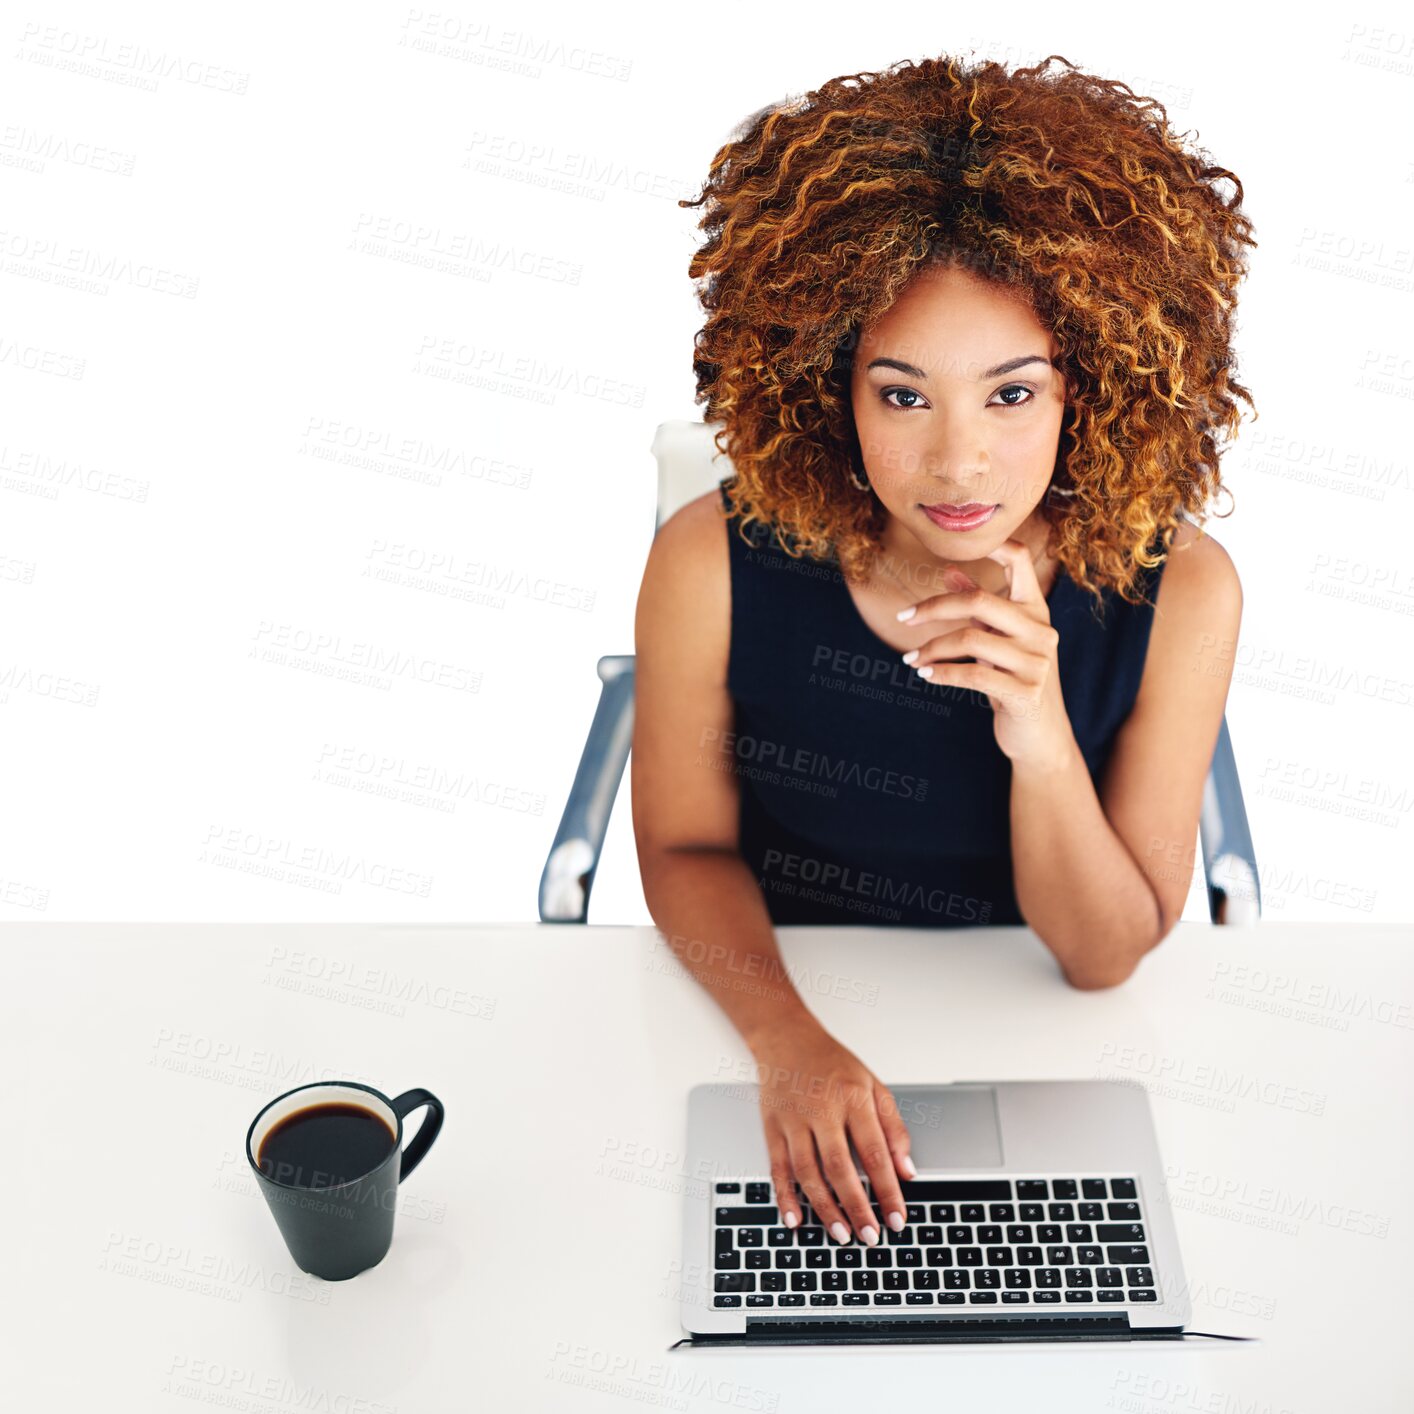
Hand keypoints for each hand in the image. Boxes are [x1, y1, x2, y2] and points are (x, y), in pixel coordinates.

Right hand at [749, 1015, 914, 1246]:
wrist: (787, 1040)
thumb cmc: (834, 1065)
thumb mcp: (873, 1086)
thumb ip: (893, 1128)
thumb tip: (907, 1171)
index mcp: (853, 1098)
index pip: (875, 1152)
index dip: (887, 1190)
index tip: (897, 1219)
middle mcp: (822, 1110)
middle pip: (840, 1166)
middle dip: (857, 1206)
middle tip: (870, 1237)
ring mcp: (794, 1120)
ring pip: (807, 1172)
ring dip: (824, 1208)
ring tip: (841, 1234)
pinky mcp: (772, 1127)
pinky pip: (777, 1168)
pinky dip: (784, 1197)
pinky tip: (795, 1220)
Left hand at [900, 539, 1077, 771]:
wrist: (1040, 734)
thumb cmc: (1013, 678)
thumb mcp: (997, 639)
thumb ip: (978, 607)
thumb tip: (949, 569)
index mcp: (1035, 609)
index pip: (1020, 562)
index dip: (994, 544)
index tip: (953, 547)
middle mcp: (1041, 630)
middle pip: (979, 600)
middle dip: (933, 607)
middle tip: (903, 618)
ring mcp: (1037, 662)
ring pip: (970, 640)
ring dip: (931, 648)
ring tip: (910, 659)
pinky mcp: (1026, 692)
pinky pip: (973, 675)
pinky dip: (942, 672)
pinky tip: (925, 674)